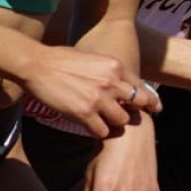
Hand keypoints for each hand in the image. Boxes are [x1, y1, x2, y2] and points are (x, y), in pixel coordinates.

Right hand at [18, 43, 156, 137]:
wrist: (37, 65)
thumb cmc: (61, 59)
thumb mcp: (93, 58)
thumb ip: (109, 72)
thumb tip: (120, 84)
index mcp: (115, 66)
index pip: (141, 86)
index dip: (149, 100)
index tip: (153, 108)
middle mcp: (112, 82)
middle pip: (138, 104)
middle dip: (133, 110)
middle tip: (124, 115)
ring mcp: (99, 99)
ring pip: (122, 120)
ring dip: (114, 122)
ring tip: (103, 120)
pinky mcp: (84, 113)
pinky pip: (102, 131)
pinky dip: (98, 132)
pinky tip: (91, 127)